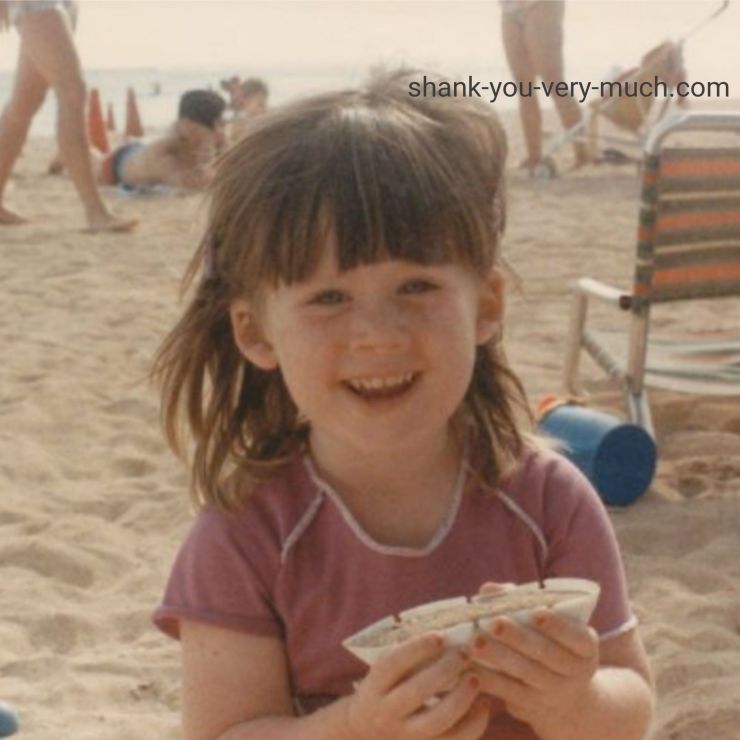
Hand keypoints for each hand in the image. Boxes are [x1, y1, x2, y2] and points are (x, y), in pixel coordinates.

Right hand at [344, 632, 490, 738]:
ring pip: (438, 721)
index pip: (393, 664)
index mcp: (374, 686)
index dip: (417, 648)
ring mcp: (406, 737)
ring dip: (462, 698)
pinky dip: (474, 722)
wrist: (369, 734)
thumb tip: (448, 631)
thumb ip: (408, 656)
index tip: (440, 635)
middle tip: (465, 653)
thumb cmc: (386, 690)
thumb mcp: (385, 673)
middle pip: (418, 692)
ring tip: (476, 678)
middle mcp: (386, 713)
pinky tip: (484, 703)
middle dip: (446, 670)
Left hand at [470, 609, 598, 730]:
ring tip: (475, 642)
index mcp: (586, 647)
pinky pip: (508, 691)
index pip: (576, 636)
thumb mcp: (549, 624)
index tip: (536, 612)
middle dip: (517, 637)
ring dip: (498, 656)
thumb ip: (521, 600)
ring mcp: (554, 692)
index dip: (557, 625)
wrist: (567, 699)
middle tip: (493, 622)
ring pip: (524, 672)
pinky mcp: (532, 706)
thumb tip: (489, 589)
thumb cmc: (551, 643)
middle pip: (545, 653)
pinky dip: (489, 678)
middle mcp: (575, 672)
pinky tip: (470, 664)